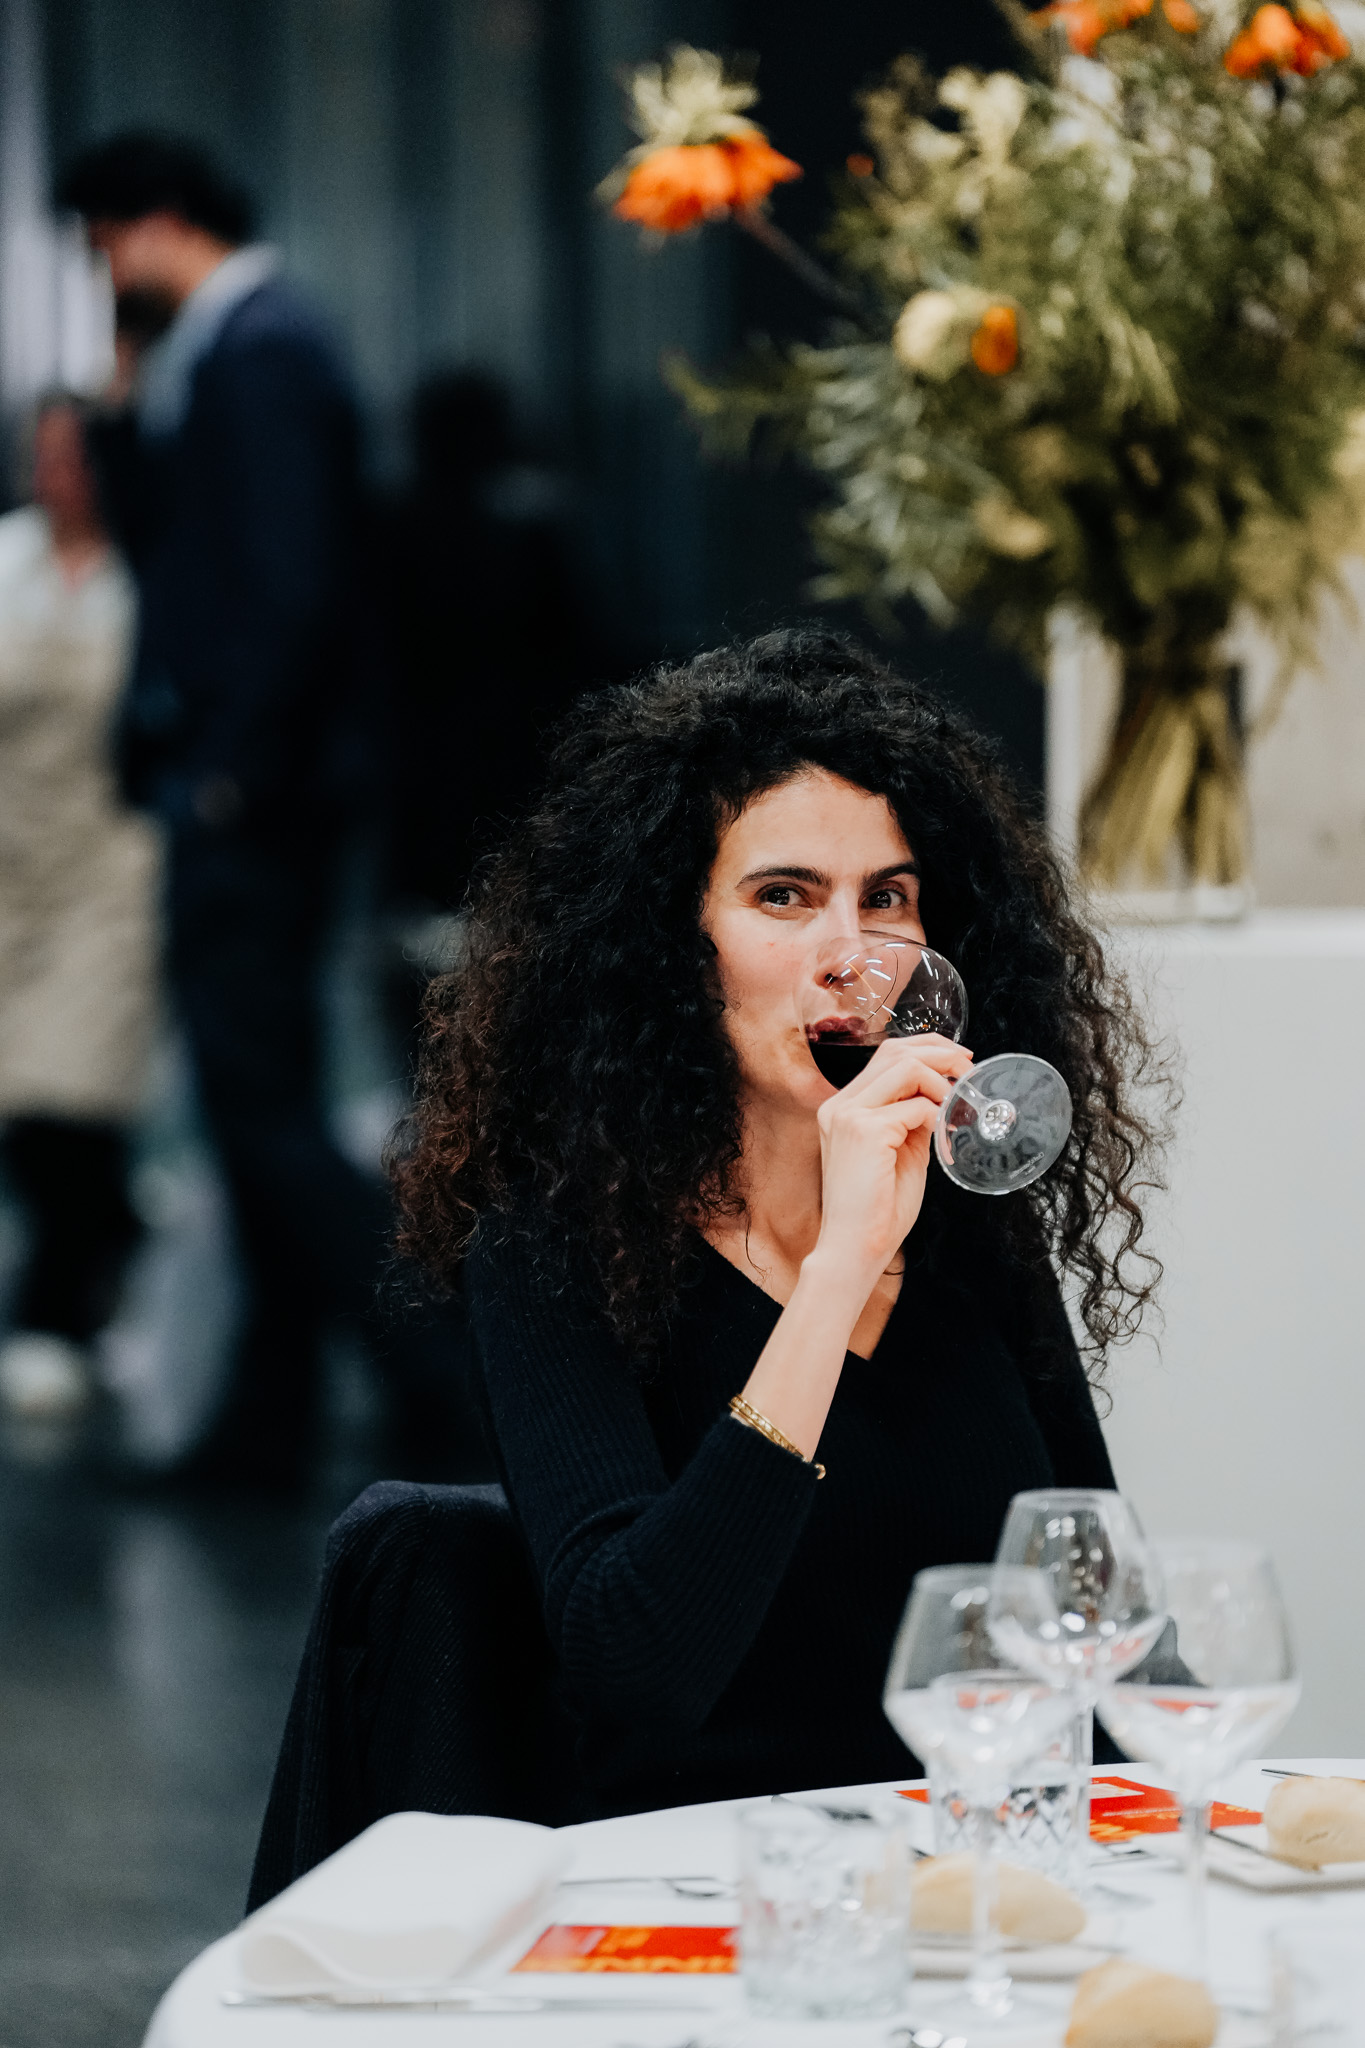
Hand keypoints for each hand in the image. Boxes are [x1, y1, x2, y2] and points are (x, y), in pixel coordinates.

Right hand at [811, 1033, 974, 1287]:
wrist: (855, 1248)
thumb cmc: (877, 1209)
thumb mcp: (899, 1151)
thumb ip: (912, 1120)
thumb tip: (942, 1097)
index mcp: (843, 1108)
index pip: (885, 1056)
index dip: (926, 1050)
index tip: (958, 1061)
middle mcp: (839, 1105)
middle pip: (894, 1051)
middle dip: (940, 1053)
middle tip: (968, 1069)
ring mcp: (848, 1116)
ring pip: (905, 1067)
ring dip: (940, 1082)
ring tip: (957, 1106)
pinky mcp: (864, 1132)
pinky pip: (915, 1107)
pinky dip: (936, 1117)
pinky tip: (941, 1137)